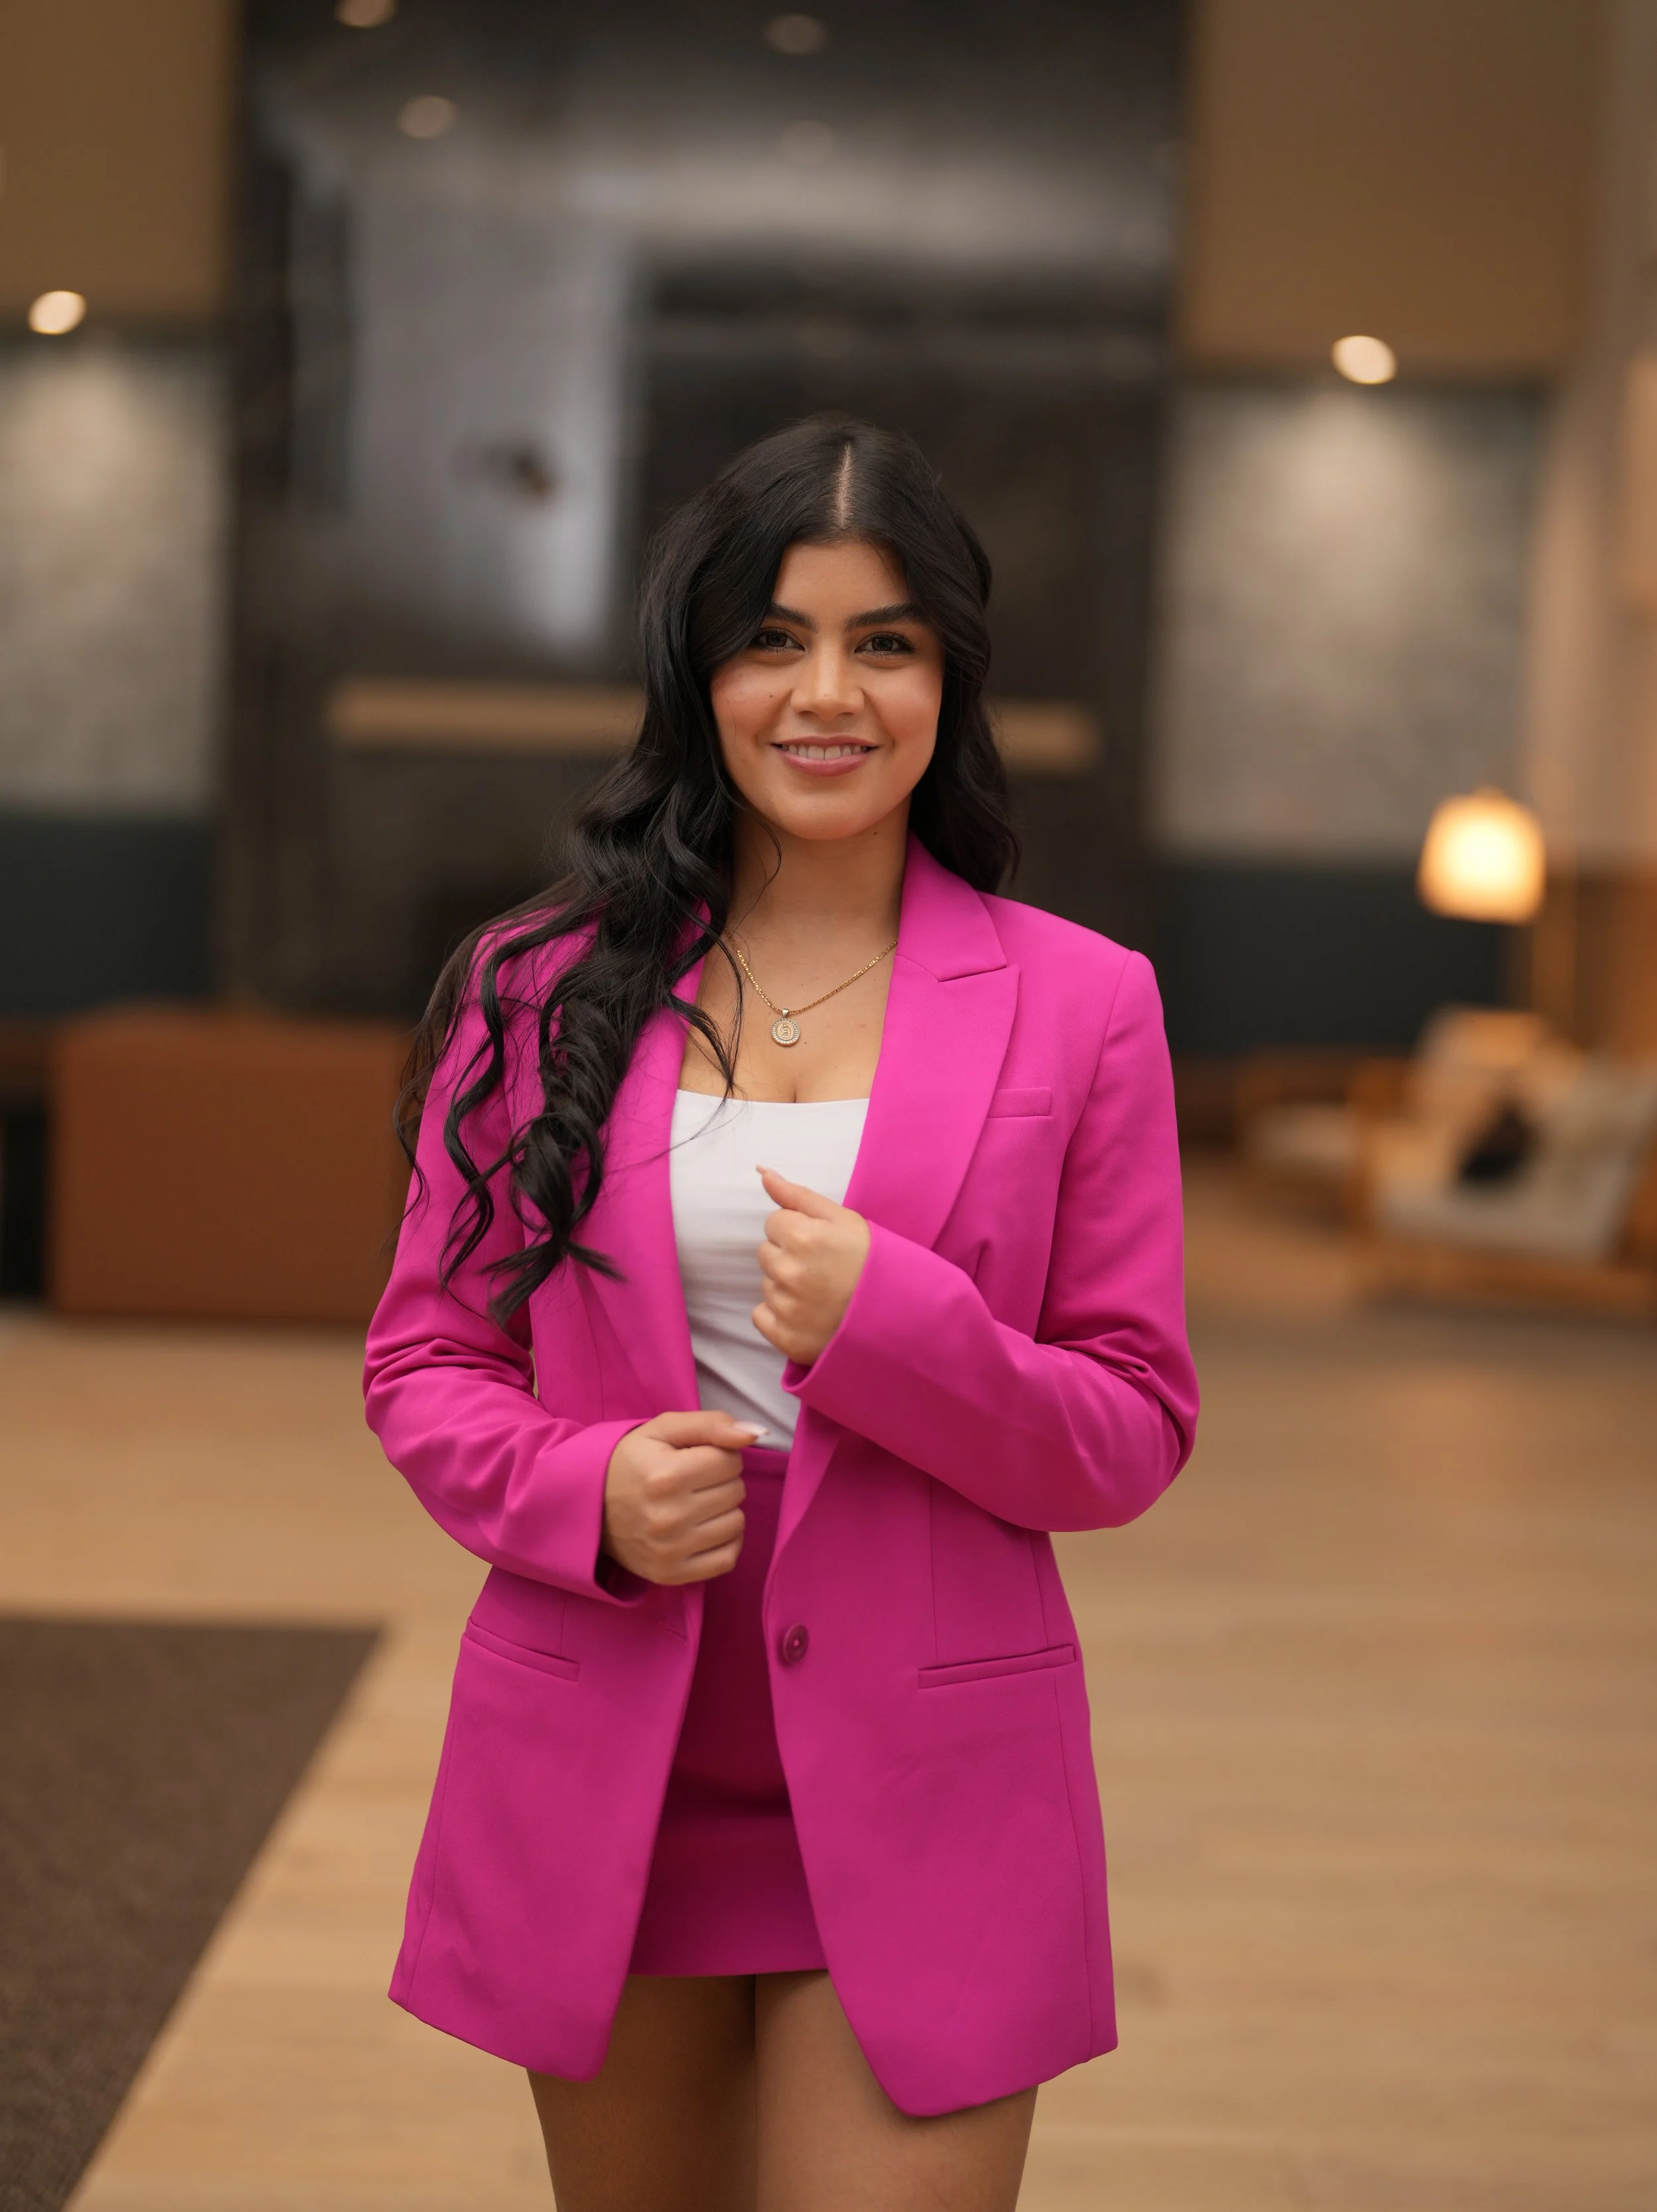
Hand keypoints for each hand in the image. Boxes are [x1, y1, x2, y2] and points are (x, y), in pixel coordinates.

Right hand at [602, 1410, 759, 1585]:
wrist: (588, 1507)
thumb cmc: (631, 1462)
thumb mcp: (663, 1429)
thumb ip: (711, 1424)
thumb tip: (757, 1434)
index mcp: (665, 1475)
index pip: (730, 1461)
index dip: (718, 1454)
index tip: (696, 1458)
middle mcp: (668, 1517)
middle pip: (735, 1491)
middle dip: (721, 1480)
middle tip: (693, 1481)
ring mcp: (669, 1550)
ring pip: (736, 1523)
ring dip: (723, 1510)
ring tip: (696, 1503)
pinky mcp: (671, 1574)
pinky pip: (727, 1559)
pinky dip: (724, 1541)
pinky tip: (704, 1529)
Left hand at [753, 1167, 870, 1366]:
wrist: (900, 1313)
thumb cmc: (873, 1260)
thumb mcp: (842, 1218)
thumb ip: (797, 1195)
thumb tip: (761, 1172)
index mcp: (802, 1237)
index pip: (773, 1223)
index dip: (797, 1230)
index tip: (821, 1244)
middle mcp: (789, 1272)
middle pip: (766, 1253)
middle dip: (788, 1257)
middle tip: (823, 1269)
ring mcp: (786, 1308)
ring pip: (767, 1285)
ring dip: (786, 1286)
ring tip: (821, 1292)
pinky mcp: (785, 1337)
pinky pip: (762, 1317)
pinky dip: (779, 1316)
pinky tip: (808, 1314)